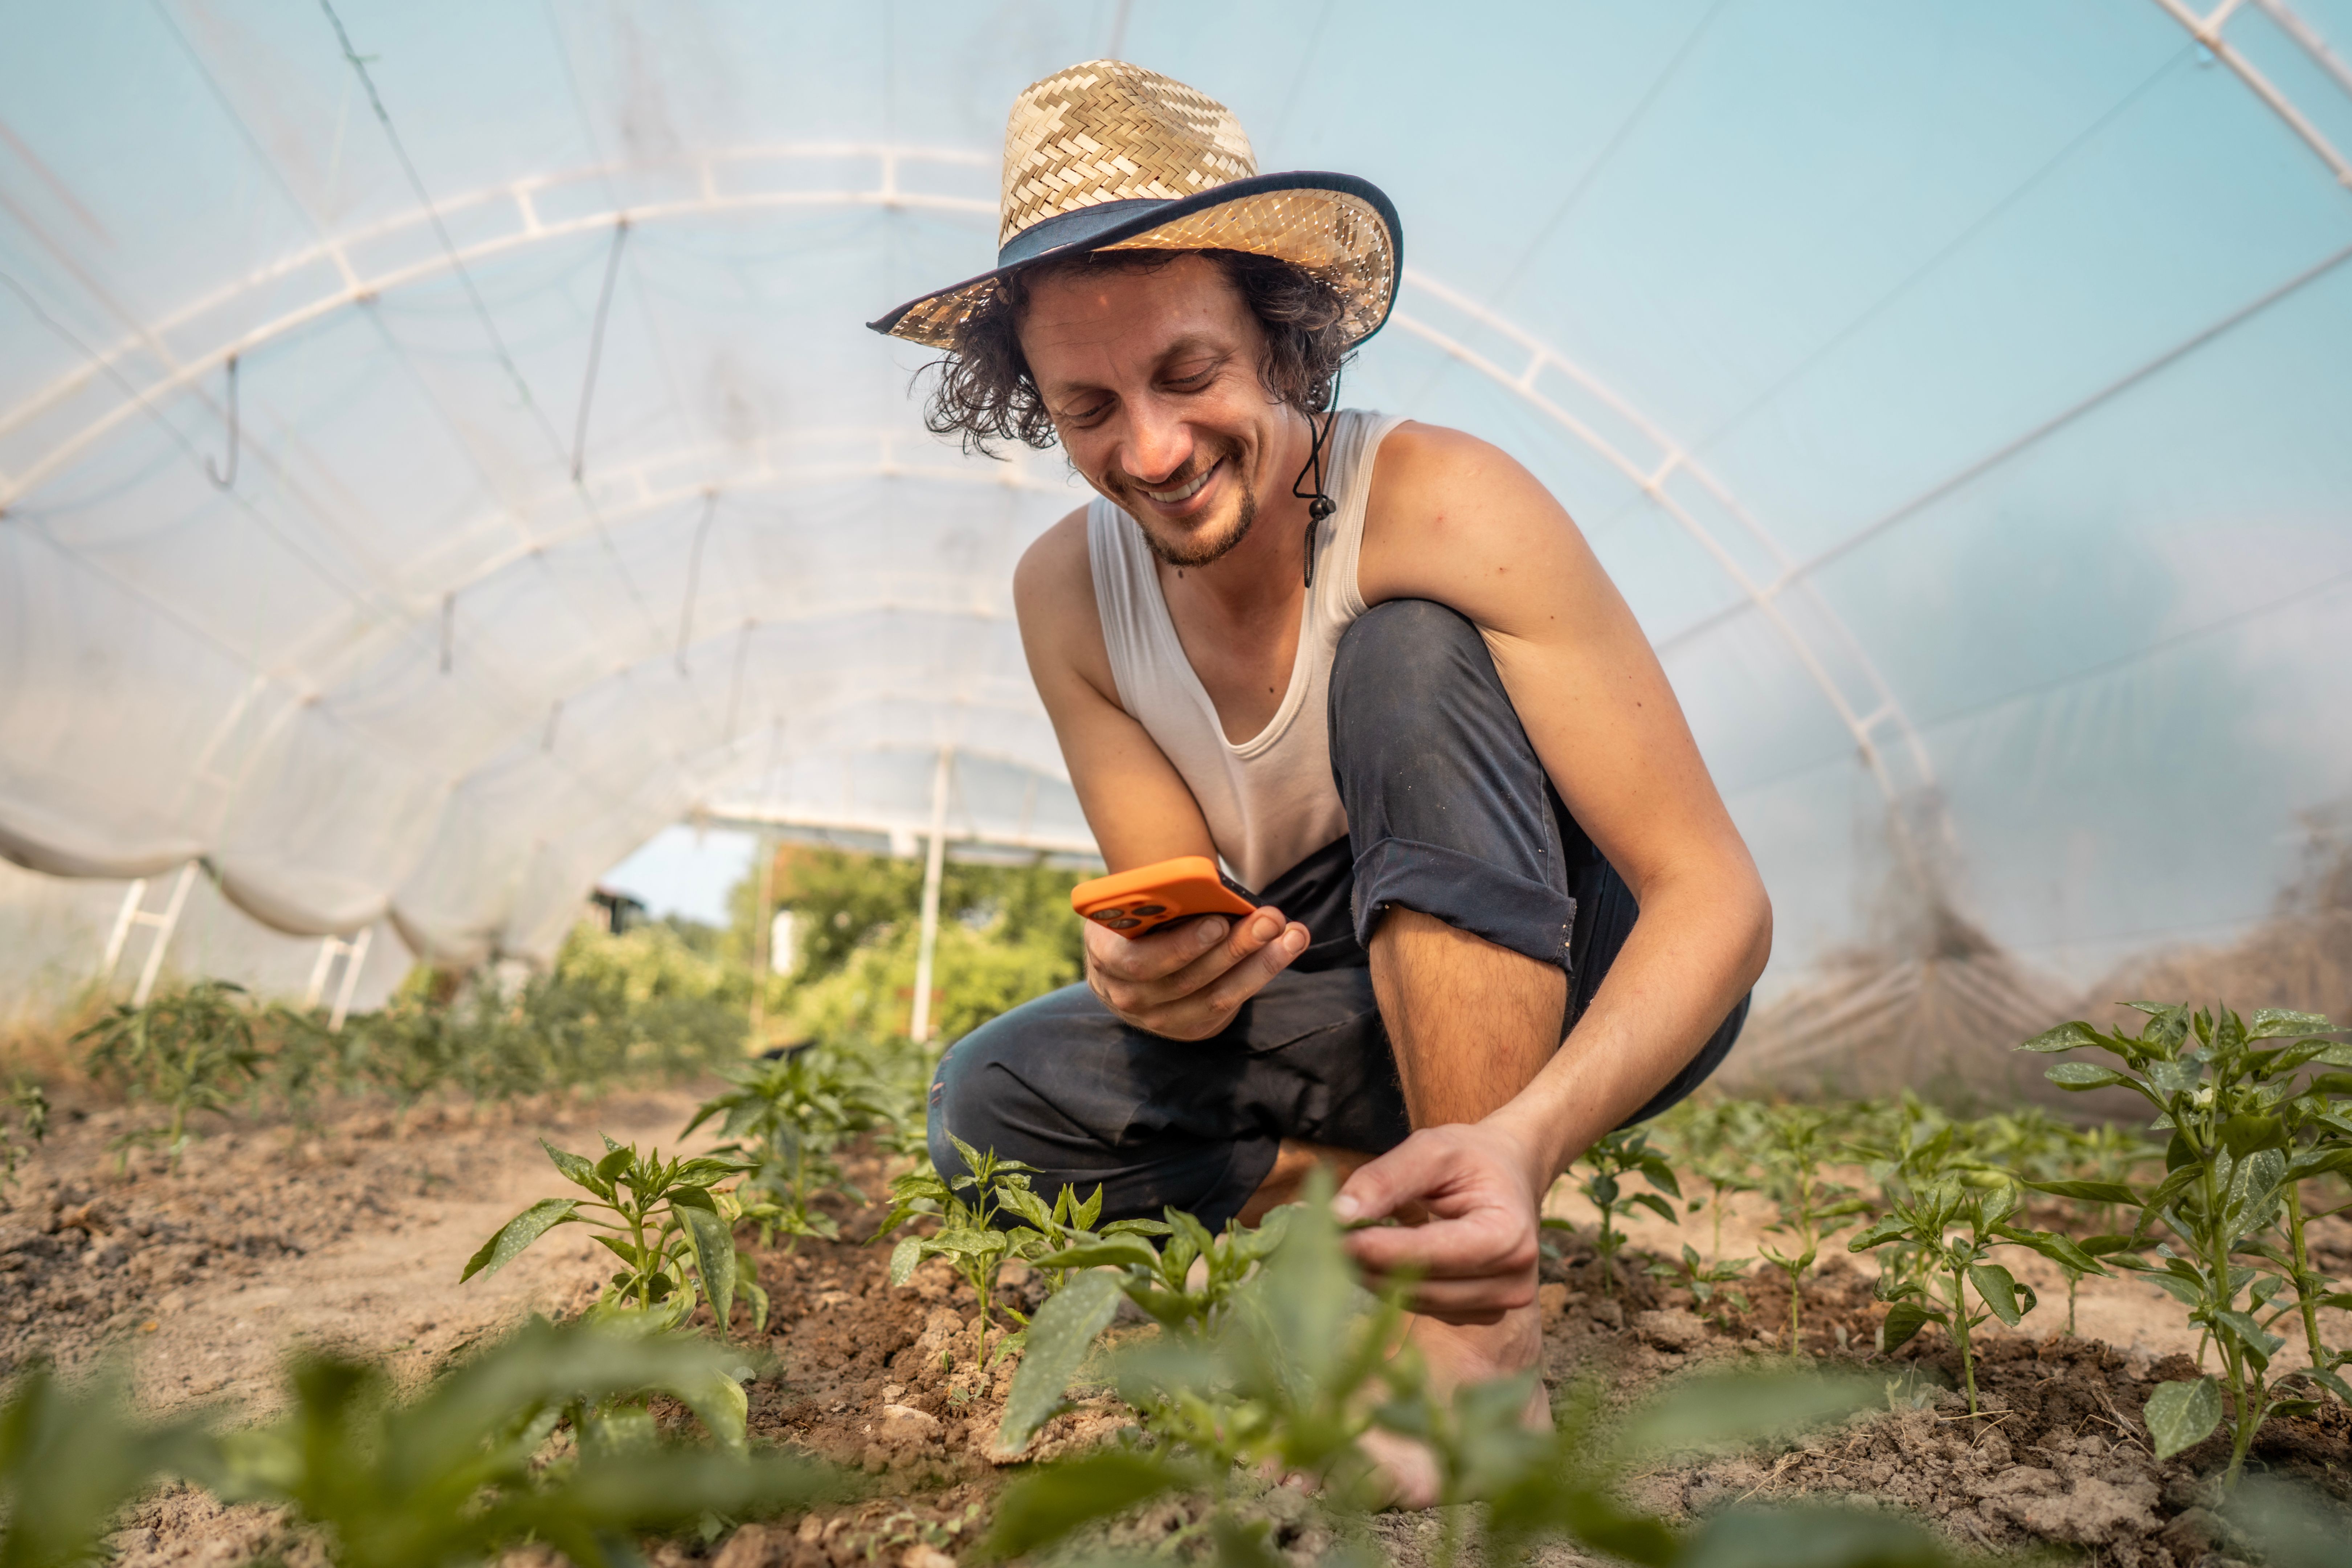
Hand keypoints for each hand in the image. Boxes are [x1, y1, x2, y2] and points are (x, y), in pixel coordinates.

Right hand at [1084, 906, 1309, 1039]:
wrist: (1129, 960)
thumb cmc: (1139, 920)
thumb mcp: (1135, 906)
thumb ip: (1160, 903)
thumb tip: (1214, 894)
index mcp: (1105, 956)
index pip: (1141, 960)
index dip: (1181, 945)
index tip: (1218, 922)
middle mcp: (1127, 996)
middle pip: (1189, 978)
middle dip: (1236, 947)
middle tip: (1270, 920)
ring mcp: (1158, 1019)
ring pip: (1216, 995)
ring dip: (1261, 963)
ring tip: (1292, 934)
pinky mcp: (1189, 1028)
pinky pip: (1229, 1005)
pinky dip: (1261, 973)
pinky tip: (1286, 947)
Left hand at [1334, 1121, 1544, 1325]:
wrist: (1509, 1175)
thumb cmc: (1471, 1158)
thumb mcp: (1431, 1150)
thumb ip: (1384, 1180)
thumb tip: (1337, 1215)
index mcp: (1508, 1237)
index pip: (1430, 1254)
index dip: (1376, 1248)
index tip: (1328, 1235)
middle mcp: (1510, 1283)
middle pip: (1419, 1285)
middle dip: (1364, 1262)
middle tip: (1318, 1238)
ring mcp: (1496, 1306)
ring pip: (1413, 1301)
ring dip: (1370, 1275)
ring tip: (1341, 1241)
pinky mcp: (1476, 1316)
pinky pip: (1419, 1306)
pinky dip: (1389, 1282)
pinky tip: (1373, 1256)